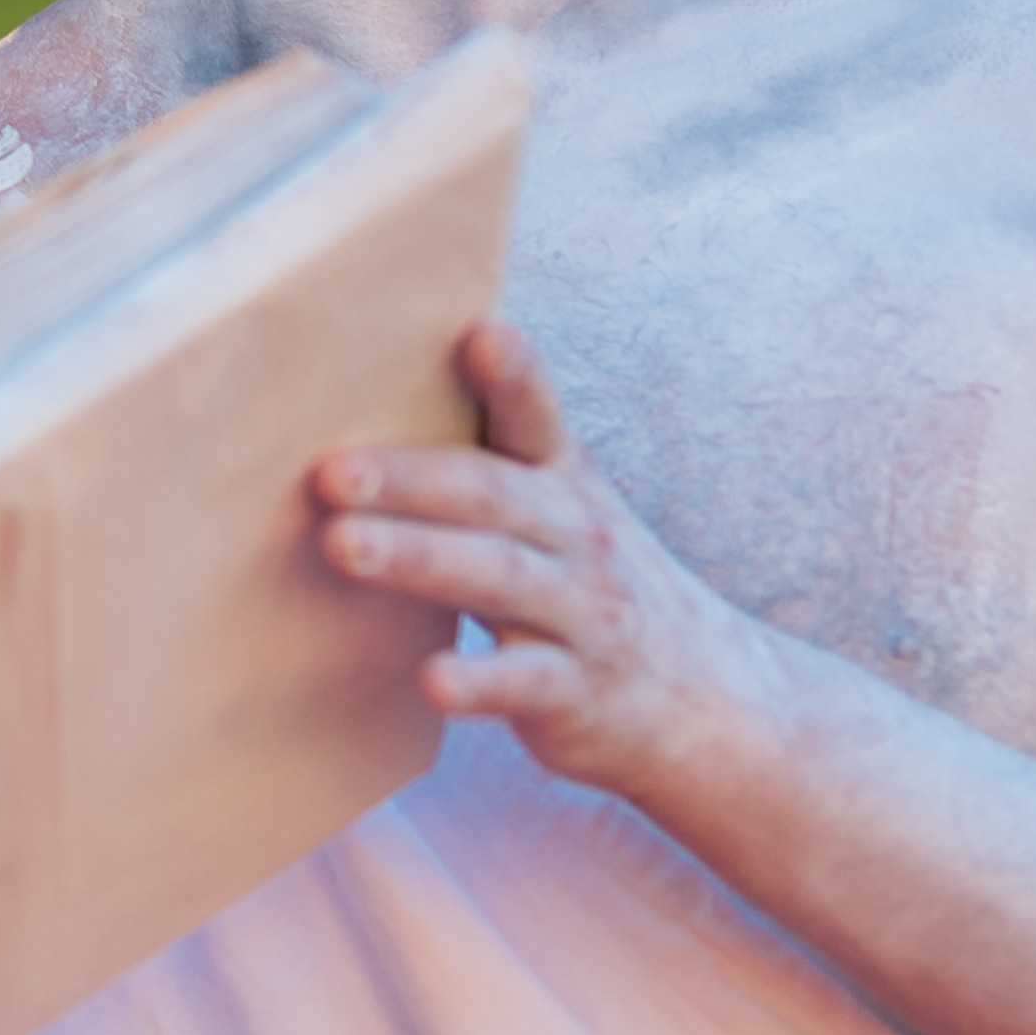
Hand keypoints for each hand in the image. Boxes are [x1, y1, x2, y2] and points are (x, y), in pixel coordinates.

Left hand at [318, 322, 791, 807]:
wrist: (706, 700)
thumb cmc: (590, 583)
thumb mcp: (557, 510)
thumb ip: (480, 459)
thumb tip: (351, 395)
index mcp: (562, 482)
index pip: (537, 419)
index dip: (513, 377)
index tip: (479, 333)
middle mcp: (576, 536)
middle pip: (489, 494)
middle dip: (409, 479)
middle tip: (329, 471)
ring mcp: (582, 614)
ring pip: (499, 576)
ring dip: (419, 557)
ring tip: (344, 545)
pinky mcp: (576, 693)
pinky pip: (526, 683)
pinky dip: (479, 682)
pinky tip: (431, 680)